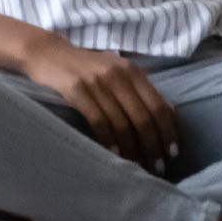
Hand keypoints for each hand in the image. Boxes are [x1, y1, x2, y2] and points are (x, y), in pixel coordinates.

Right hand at [19, 35, 179, 173]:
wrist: (48, 54)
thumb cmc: (87, 67)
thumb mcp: (117, 71)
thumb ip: (139, 89)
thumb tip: (169, 114)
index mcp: (132, 70)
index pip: (158, 105)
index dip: (168, 131)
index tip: (173, 151)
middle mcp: (117, 74)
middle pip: (142, 117)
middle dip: (153, 145)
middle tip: (158, 166)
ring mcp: (96, 81)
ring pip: (121, 123)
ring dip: (132, 149)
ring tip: (137, 166)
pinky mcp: (76, 89)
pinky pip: (98, 121)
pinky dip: (108, 141)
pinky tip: (114, 155)